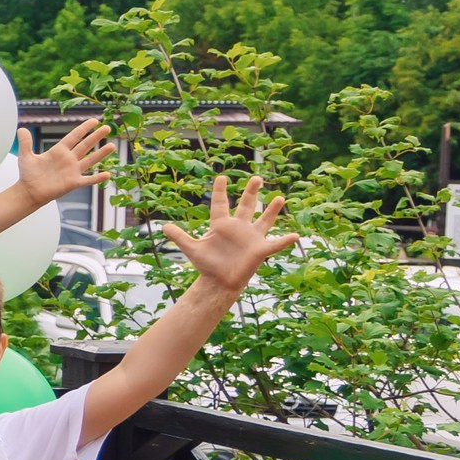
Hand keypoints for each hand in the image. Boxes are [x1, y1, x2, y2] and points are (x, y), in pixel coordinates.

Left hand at [15, 119, 113, 205]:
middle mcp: (68, 159)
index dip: (84, 128)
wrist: (29, 191)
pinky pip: (88, 180)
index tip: (94, 120)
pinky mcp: (73, 182)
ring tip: (113, 145)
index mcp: (59, 151)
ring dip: (101, 153)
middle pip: (85, 145)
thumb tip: (21, 129)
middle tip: (107, 127)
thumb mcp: (25, 156)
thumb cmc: (28, 174)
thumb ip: (25, 142)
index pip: (74, 136)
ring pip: (90, 160)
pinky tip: (107, 174)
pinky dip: (97, 178)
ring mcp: (72, 171)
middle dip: (96, 136)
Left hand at [162, 174, 296, 296]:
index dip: (220, 191)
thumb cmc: (207, 265)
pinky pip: (275, 244)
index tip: (221, 177)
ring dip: (272, 210)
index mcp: (221, 225)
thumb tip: (163, 227)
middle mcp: (238, 228)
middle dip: (251, 192)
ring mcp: (250, 238)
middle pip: (246, 206)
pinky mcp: (259, 250)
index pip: (221, 204)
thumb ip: (180, 237)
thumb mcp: (192, 249)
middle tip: (257, 178)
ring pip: (263, 220)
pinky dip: (285, 240)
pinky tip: (295, 235)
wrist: (218, 283)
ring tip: (280, 198)